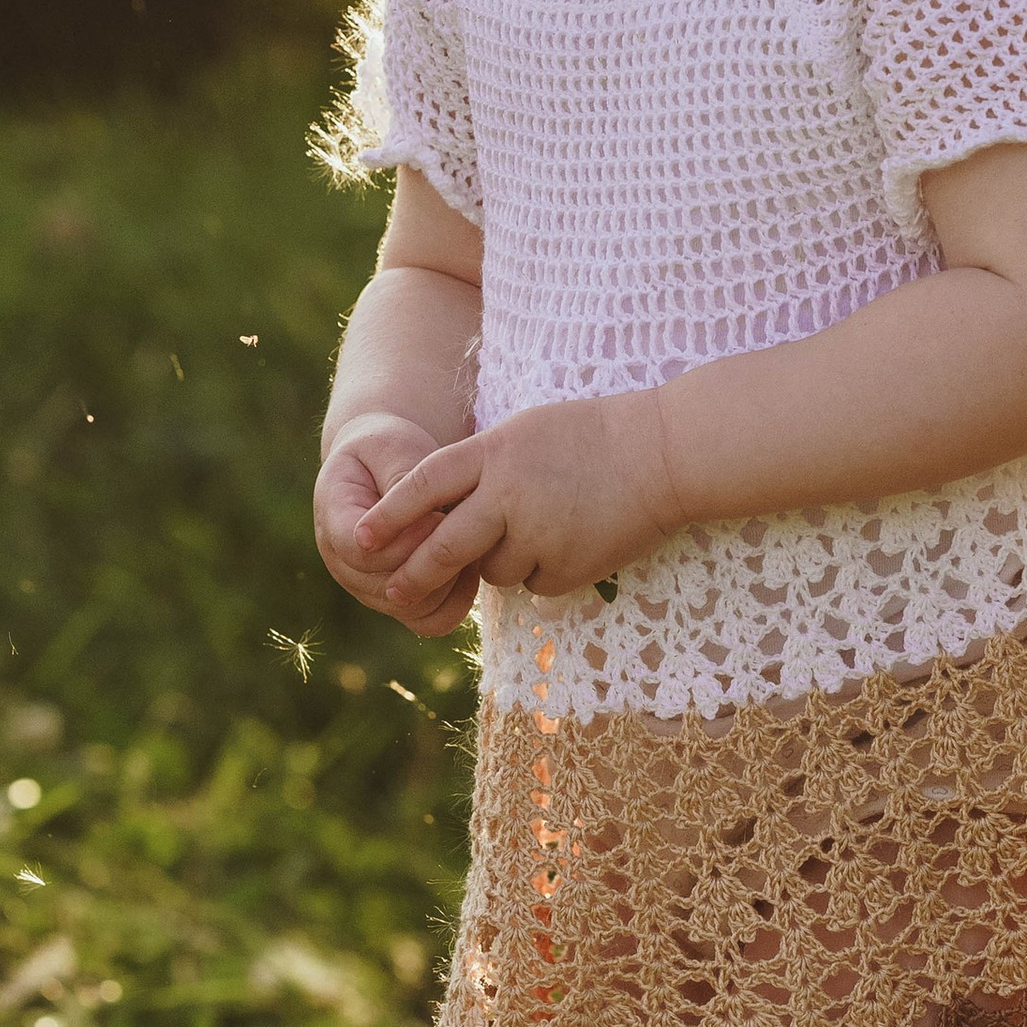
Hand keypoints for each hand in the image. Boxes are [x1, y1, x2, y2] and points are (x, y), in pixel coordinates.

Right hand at [314, 412, 480, 635]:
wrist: (386, 465)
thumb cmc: (389, 450)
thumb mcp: (392, 447)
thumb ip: (403, 478)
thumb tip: (421, 516)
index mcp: (333, 519)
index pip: (360, 550)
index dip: (403, 539)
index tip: (436, 513)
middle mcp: (343, 563)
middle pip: (387, 587)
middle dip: (433, 562)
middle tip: (465, 530)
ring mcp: (368, 588)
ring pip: (411, 610)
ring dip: (448, 582)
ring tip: (470, 545)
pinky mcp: (398, 600)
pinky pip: (430, 621)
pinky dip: (456, 602)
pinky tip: (472, 567)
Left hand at [360, 391, 680, 616]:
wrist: (666, 454)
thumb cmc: (595, 436)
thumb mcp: (526, 431)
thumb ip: (482, 466)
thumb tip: (441, 510)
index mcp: (495, 450)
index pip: (425, 484)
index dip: (390, 513)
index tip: (360, 537)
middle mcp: (509, 493)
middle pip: (445, 545)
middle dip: (416, 574)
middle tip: (393, 594)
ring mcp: (540, 532)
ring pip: (493, 570)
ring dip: (504, 560)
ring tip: (549, 524)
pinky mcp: (569, 567)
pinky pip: (535, 583)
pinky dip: (546, 570)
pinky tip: (576, 538)